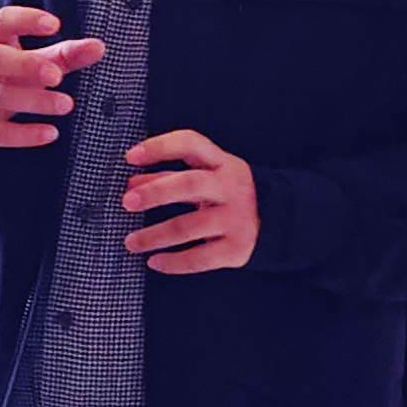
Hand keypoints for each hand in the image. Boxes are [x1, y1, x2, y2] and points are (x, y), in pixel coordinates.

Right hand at [0, 5, 103, 155]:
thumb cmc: (4, 78)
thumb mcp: (30, 62)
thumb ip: (64, 55)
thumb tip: (98, 48)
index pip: (2, 22)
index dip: (26, 20)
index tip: (55, 25)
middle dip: (26, 65)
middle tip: (57, 76)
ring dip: (34, 100)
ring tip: (66, 105)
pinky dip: (24, 135)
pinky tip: (50, 133)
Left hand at [120, 129, 258, 273]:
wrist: (279, 222)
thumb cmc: (228, 195)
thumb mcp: (206, 178)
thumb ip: (170, 177)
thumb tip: (131, 184)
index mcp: (222, 163)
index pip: (190, 144)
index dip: (160, 147)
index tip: (130, 156)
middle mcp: (230, 188)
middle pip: (189, 184)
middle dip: (155, 192)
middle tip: (127, 202)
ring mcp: (235, 219)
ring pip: (188, 226)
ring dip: (154, 235)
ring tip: (130, 242)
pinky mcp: (237, 248)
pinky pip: (200, 258)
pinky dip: (173, 262)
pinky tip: (154, 262)